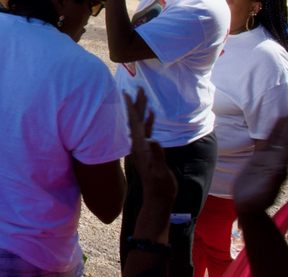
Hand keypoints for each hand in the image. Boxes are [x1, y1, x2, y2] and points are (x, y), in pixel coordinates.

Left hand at [125, 88, 176, 205]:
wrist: (158, 199)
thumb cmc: (160, 187)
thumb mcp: (160, 171)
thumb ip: (157, 156)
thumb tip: (154, 140)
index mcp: (139, 147)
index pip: (134, 123)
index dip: (131, 107)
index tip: (127, 92)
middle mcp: (137, 145)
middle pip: (136, 120)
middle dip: (137, 103)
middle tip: (138, 88)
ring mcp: (141, 148)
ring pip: (140, 124)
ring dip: (141, 110)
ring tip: (142, 96)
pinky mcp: (146, 151)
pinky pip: (146, 131)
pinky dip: (148, 121)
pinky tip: (151, 115)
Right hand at [233, 113, 287, 215]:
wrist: (250, 206)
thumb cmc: (255, 201)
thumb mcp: (263, 192)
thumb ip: (271, 181)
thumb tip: (278, 170)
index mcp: (279, 164)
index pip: (286, 141)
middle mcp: (278, 159)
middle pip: (285, 135)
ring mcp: (271, 158)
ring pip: (279, 136)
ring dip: (282, 122)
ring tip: (287, 107)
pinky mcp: (262, 159)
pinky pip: (268, 141)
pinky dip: (272, 130)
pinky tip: (274, 122)